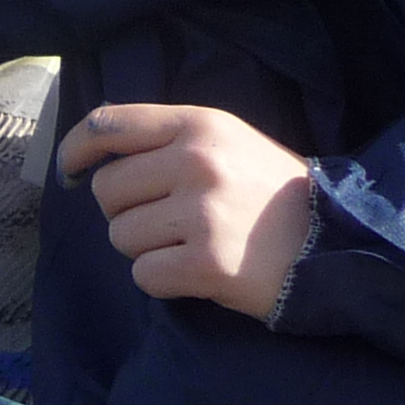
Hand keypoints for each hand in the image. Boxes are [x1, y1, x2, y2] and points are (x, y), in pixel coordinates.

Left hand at [52, 103, 314, 319]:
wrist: (337, 243)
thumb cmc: (272, 193)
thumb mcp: (229, 141)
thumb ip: (171, 138)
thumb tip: (97, 145)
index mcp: (199, 125)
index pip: (109, 124)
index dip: (75, 148)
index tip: (68, 168)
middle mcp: (196, 162)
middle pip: (106, 190)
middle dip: (125, 211)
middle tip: (165, 221)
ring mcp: (201, 213)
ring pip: (121, 236)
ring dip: (145, 248)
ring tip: (189, 245)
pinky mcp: (206, 263)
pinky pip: (143, 275)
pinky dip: (161, 280)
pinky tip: (195, 272)